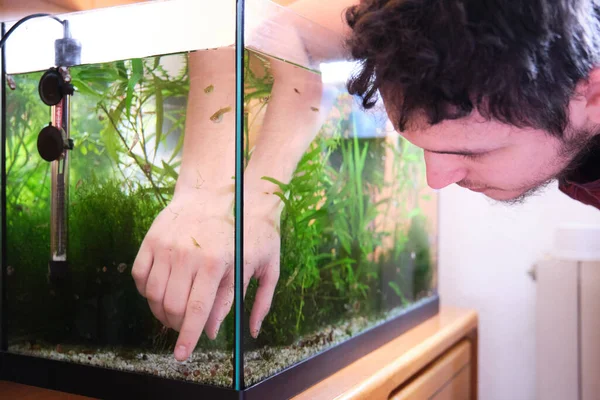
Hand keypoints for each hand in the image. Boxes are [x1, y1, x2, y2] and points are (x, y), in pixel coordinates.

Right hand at [131, 187, 281, 359]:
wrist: (216, 188)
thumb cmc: (244, 229)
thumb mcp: (261, 262)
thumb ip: (247, 299)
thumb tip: (229, 330)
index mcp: (214, 262)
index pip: (196, 311)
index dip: (188, 337)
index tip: (182, 354)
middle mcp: (186, 255)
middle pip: (172, 308)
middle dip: (177, 326)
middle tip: (185, 328)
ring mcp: (165, 246)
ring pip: (153, 296)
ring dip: (161, 312)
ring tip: (175, 312)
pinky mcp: (151, 239)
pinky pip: (140, 277)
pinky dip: (147, 292)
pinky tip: (162, 291)